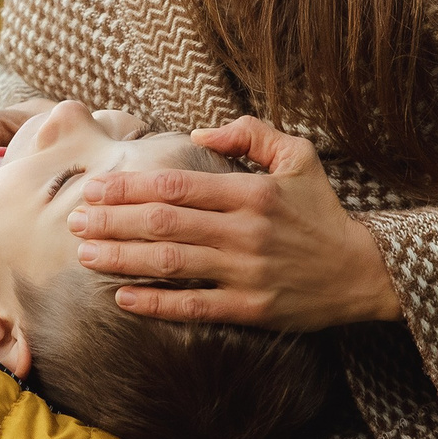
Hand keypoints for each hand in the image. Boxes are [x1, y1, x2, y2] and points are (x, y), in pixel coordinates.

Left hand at [67, 115, 402, 331]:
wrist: (363, 271)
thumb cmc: (322, 212)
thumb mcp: (298, 157)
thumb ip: (251, 135)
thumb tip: (201, 130)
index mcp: (251, 193)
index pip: (176, 185)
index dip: (129, 187)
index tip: (94, 189)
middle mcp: (246, 231)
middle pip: (164, 223)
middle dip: (112, 222)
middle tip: (74, 221)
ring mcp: (247, 273)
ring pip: (171, 264)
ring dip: (123, 259)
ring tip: (86, 255)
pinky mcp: (251, 308)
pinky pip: (194, 306)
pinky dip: (156, 303)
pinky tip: (123, 298)